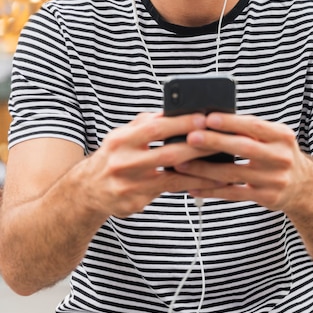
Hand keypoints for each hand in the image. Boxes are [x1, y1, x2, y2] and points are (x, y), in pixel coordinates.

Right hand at [80, 111, 229, 217]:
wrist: (87, 190)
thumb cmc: (115, 155)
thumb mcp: (124, 134)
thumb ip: (148, 123)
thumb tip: (179, 109)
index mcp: (121, 140)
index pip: (156, 128)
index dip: (181, 123)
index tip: (205, 118)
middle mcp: (122, 163)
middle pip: (168, 155)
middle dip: (198, 148)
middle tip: (223, 142)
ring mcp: (128, 187)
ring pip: (173, 179)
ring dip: (201, 173)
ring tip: (225, 169)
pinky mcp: (135, 204)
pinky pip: (169, 194)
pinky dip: (190, 188)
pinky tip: (209, 184)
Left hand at [173, 112, 311, 211]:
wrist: (304, 186)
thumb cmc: (279, 154)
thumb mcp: (276, 137)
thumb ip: (252, 130)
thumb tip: (212, 119)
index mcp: (282, 136)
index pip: (254, 125)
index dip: (230, 122)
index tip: (207, 117)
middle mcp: (281, 157)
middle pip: (243, 148)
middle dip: (214, 142)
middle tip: (190, 137)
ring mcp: (274, 179)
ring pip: (233, 174)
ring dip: (204, 170)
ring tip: (181, 165)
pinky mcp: (266, 198)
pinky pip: (233, 194)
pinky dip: (211, 191)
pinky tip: (193, 187)